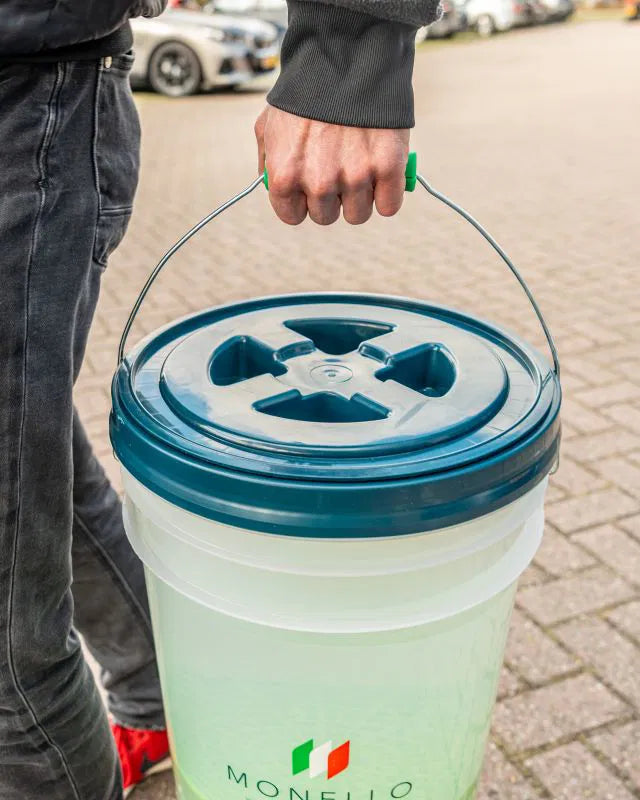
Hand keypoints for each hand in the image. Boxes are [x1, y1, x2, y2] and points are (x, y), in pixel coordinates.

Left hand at [255, 106, 409, 225]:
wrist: (348, 56)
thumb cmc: (307, 92)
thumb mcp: (270, 124)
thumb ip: (268, 160)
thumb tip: (271, 187)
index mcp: (285, 176)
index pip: (293, 216)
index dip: (302, 201)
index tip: (311, 187)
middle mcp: (318, 182)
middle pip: (327, 216)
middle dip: (331, 198)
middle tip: (338, 170)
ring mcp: (355, 177)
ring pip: (358, 214)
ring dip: (360, 196)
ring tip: (360, 166)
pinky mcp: (388, 169)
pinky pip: (389, 206)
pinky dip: (388, 194)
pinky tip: (382, 173)